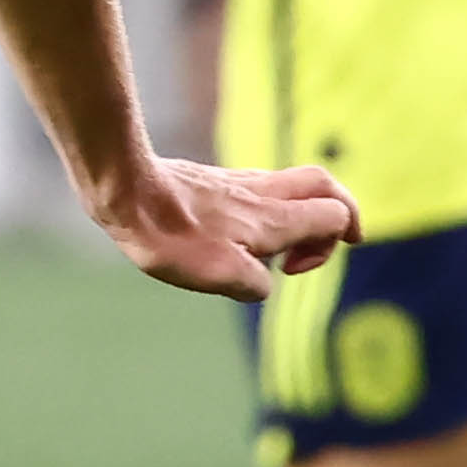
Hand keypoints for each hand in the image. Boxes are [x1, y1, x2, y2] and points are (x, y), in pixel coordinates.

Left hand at [88, 156, 356, 301]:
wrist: (127, 191)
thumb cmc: (170, 236)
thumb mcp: (218, 276)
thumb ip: (256, 284)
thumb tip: (263, 284)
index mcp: (273, 218)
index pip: (335, 214)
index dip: (334, 242)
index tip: (293, 268)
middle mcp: (264, 194)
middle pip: (324, 184)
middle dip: (339, 210)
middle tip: (335, 237)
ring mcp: (239, 183)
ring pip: (293, 184)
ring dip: (301, 212)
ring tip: (278, 247)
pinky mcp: (215, 182)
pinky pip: (261, 188)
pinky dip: (270, 208)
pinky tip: (241, 233)